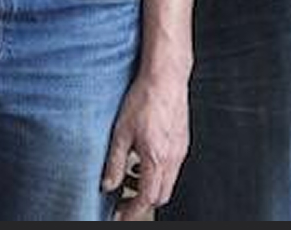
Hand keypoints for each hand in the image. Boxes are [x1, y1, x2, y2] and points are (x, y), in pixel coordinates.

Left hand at [100, 67, 188, 218]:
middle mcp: (173, 158)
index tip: (120, 215)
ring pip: (168, 183)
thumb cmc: (144, 98)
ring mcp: (180, 150)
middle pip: (161, 196)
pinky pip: (173, 168)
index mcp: (157, 158)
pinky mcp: (182, 142)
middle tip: (123, 201)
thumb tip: (107, 185)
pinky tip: (143, 160)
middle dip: (142, 203)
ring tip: (130, 178)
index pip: (147, 198)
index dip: (133, 211)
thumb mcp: (121, 132)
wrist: (166, 76)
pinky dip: (158, 173)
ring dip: (150, 187)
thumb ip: (114, 162)